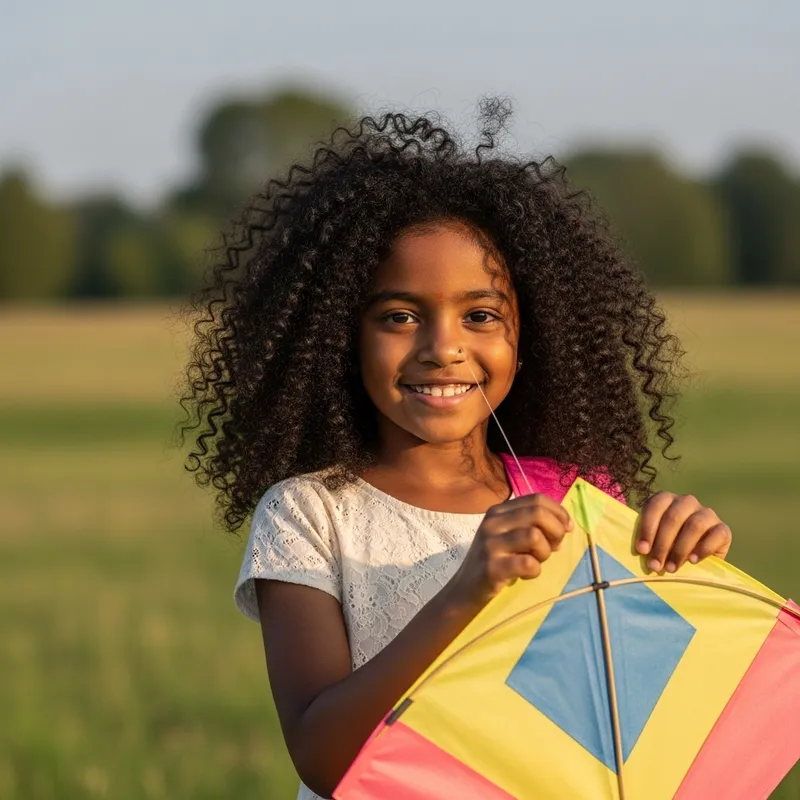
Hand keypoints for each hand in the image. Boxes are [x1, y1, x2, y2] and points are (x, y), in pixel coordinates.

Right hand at [448, 494, 573, 609]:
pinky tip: (527, 575)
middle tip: (554, 548)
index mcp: (498, 510)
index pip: (537, 499)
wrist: (465, 590)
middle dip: (556, 531)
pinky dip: (535, 570)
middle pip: (538, 513)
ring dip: (545, 552)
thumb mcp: (509, 536)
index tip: (566, 529)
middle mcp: (492, 522)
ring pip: (534, 536)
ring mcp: (490, 543)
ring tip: (536, 561)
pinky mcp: (492, 567)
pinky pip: (528, 563)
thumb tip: (565, 526)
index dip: (558, 512)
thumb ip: (533, 526)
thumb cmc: (494, 562)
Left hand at [635, 492, 731, 572]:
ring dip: (680, 549)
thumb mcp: (655, 540)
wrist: (697, 556)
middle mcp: (687, 502)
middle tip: (655, 565)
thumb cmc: (668, 547)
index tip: (642, 551)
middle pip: (673, 518)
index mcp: (666, 499)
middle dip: (662, 544)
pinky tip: (692, 561)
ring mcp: (707, 513)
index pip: (655, 506)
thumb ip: (648, 541)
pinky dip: (703, 548)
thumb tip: (640, 553)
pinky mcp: (723, 529)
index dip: (647, 529)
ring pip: (694, 525)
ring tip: (671, 568)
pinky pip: (716, 535)